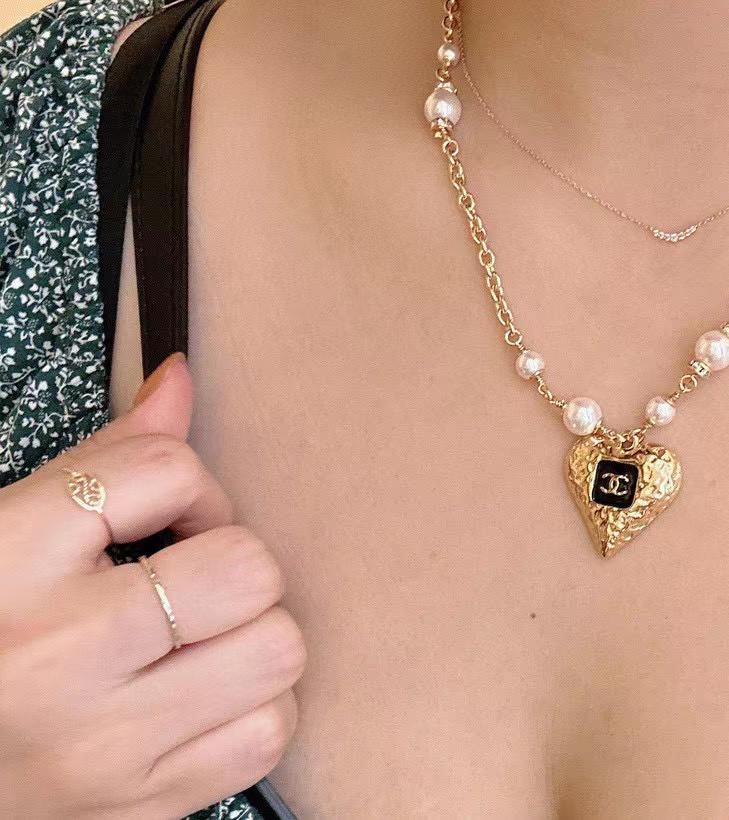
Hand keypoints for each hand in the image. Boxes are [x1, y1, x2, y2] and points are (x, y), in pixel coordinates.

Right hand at [0, 354, 304, 818]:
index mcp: (8, 565)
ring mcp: (97, 748)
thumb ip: (105, 457)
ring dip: (255, 633)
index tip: (167, 514)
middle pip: (245, 569)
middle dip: (235, 562)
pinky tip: (203, 696)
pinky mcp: (134, 808)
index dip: (191, 483)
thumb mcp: (14, 530)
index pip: (165, 470)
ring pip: (275, 650)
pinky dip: (255, 707)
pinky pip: (267, 735)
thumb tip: (182, 377)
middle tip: (194, 577)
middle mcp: (52, 659)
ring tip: (201, 637)